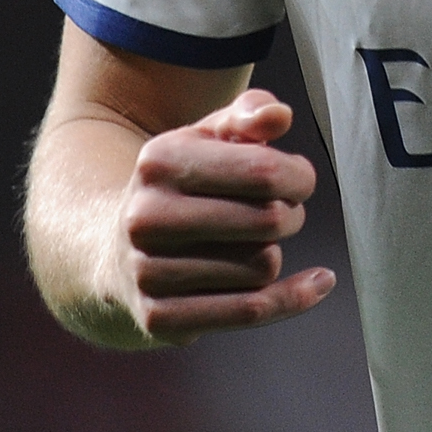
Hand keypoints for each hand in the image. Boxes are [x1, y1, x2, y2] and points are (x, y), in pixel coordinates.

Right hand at [119, 89, 336, 342]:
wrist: (113, 250)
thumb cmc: (181, 186)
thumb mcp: (207, 138)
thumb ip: (248, 114)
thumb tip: (278, 116)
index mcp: (159, 162)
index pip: (262, 171)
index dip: (298, 176)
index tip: (300, 179)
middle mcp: (147, 217)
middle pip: (267, 221)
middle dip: (290, 214)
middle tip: (282, 210)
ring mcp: (149, 272)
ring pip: (262, 267)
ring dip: (272, 253)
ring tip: (249, 242)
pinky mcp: (160, 317)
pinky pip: (250, 311)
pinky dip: (293, 298)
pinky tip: (318, 282)